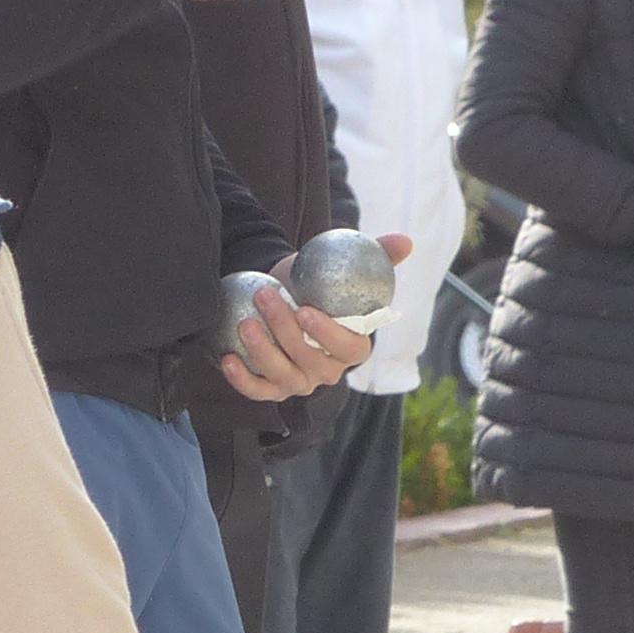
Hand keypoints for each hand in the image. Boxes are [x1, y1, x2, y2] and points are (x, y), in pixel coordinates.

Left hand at [214, 270, 381, 401]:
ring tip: (246, 323)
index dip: (329, 336)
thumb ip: (377, 256)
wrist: (281, 294)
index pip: (350, 350)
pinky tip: (228, 358)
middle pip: (311, 361)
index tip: (305, 310)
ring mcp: (299, 382)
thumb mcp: (343, 268)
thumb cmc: (315, 284)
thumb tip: (406, 241)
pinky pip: (258, 391)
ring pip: (284, 378)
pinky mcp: (271, 387)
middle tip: (266, 297)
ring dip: (263, 353)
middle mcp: (327, 370)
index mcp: (351, 347)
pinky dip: (243, 380)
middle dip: (286, 331)